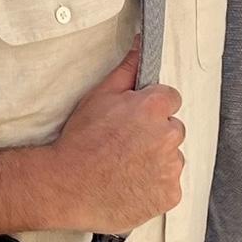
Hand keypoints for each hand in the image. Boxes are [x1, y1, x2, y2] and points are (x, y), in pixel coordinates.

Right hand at [51, 40, 184, 233]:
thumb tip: (141, 46)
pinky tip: (131, 184)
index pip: (170, 98)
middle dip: (156, 133)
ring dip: (156, 161)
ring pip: (172, 159)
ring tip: (126, 166)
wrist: (68, 185)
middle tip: (127, 143)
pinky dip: (154, 186)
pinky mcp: (169, 196)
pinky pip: (169, 186)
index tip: (137, 118)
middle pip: (173, 129)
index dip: (152, 107)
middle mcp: (168, 136)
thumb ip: (127, 70)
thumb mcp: (99, 96)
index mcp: (153, 108)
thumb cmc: (81, 140)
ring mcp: (170, 169)